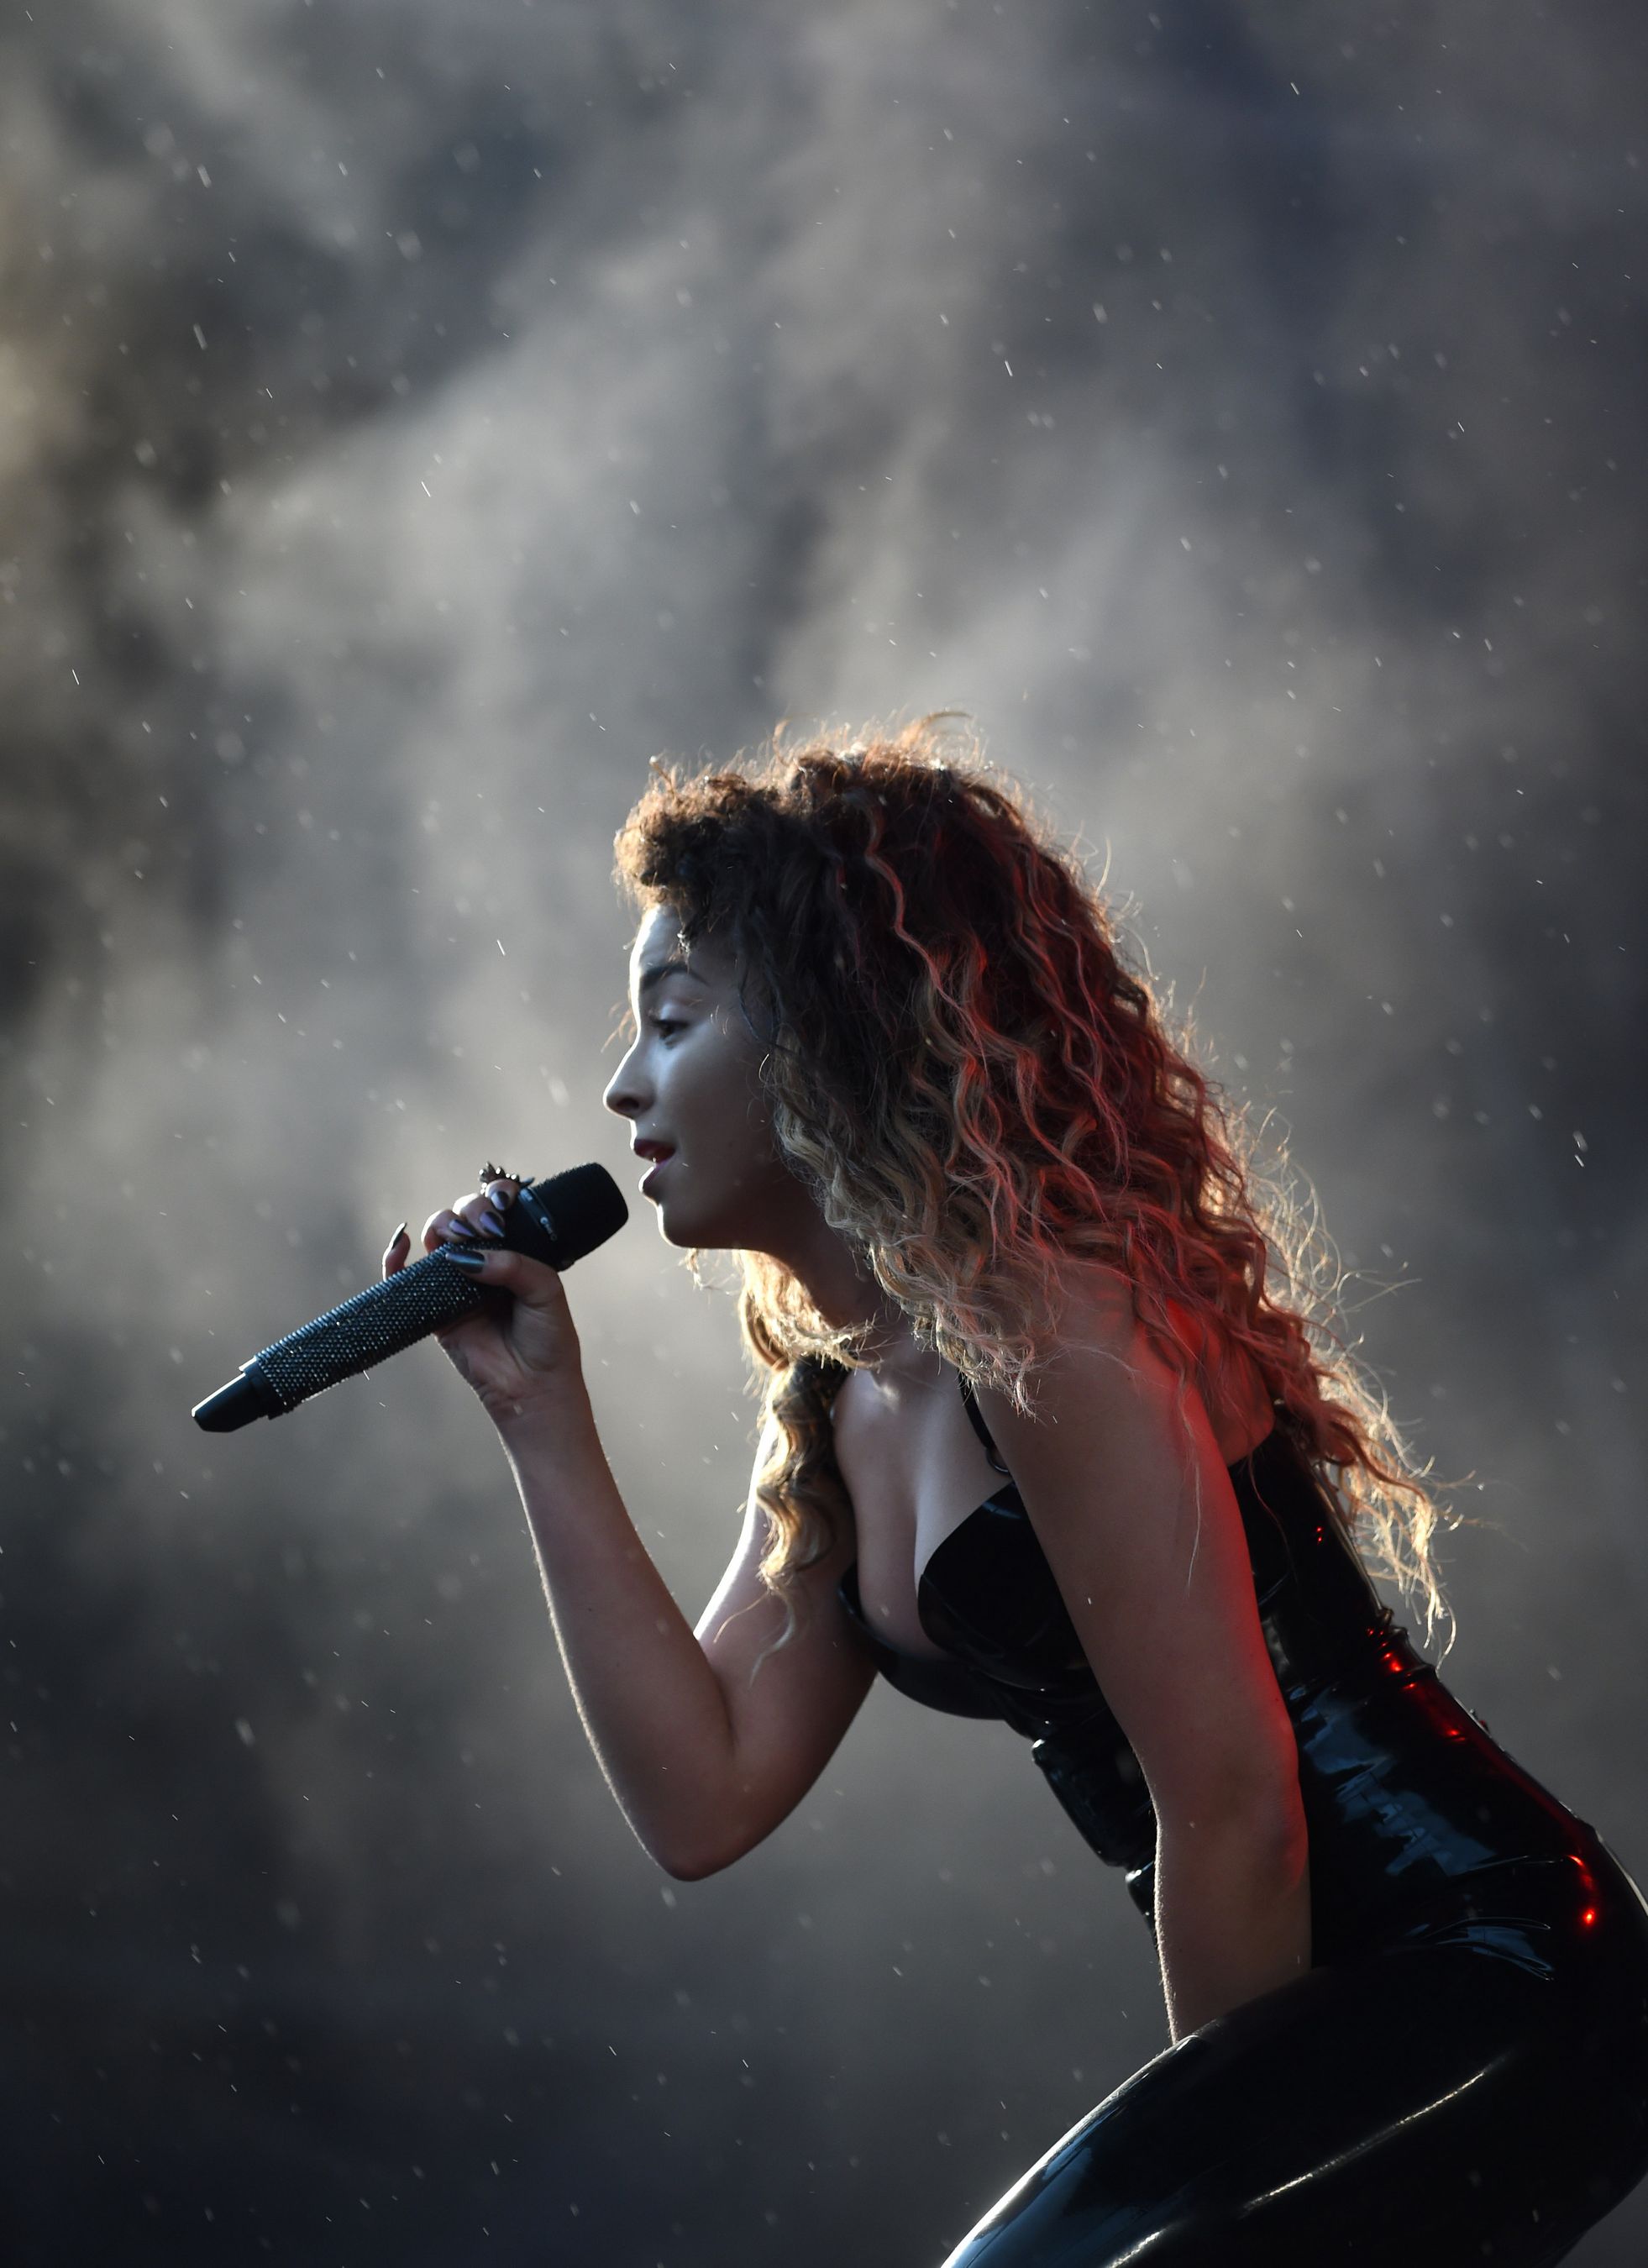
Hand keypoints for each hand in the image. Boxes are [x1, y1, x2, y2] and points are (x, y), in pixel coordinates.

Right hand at [382, 1176, 584, 1433]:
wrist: (534, 1387)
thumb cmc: (548, 1339)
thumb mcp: (545, 1290)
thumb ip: (511, 1264)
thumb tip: (465, 1256)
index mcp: (515, 1253)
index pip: (496, 1211)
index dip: (494, 1199)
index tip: (503, 1204)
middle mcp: (485, 1264)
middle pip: (463, 1217)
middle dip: (469, 1211)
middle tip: (484, 1230)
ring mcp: (457, 1285)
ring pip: (436, 1239)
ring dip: (440, 1226)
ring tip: (456, 1241)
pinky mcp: (434, 1310)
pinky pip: (405, 1278)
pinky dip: (395, 1257)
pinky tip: (403, 1244)